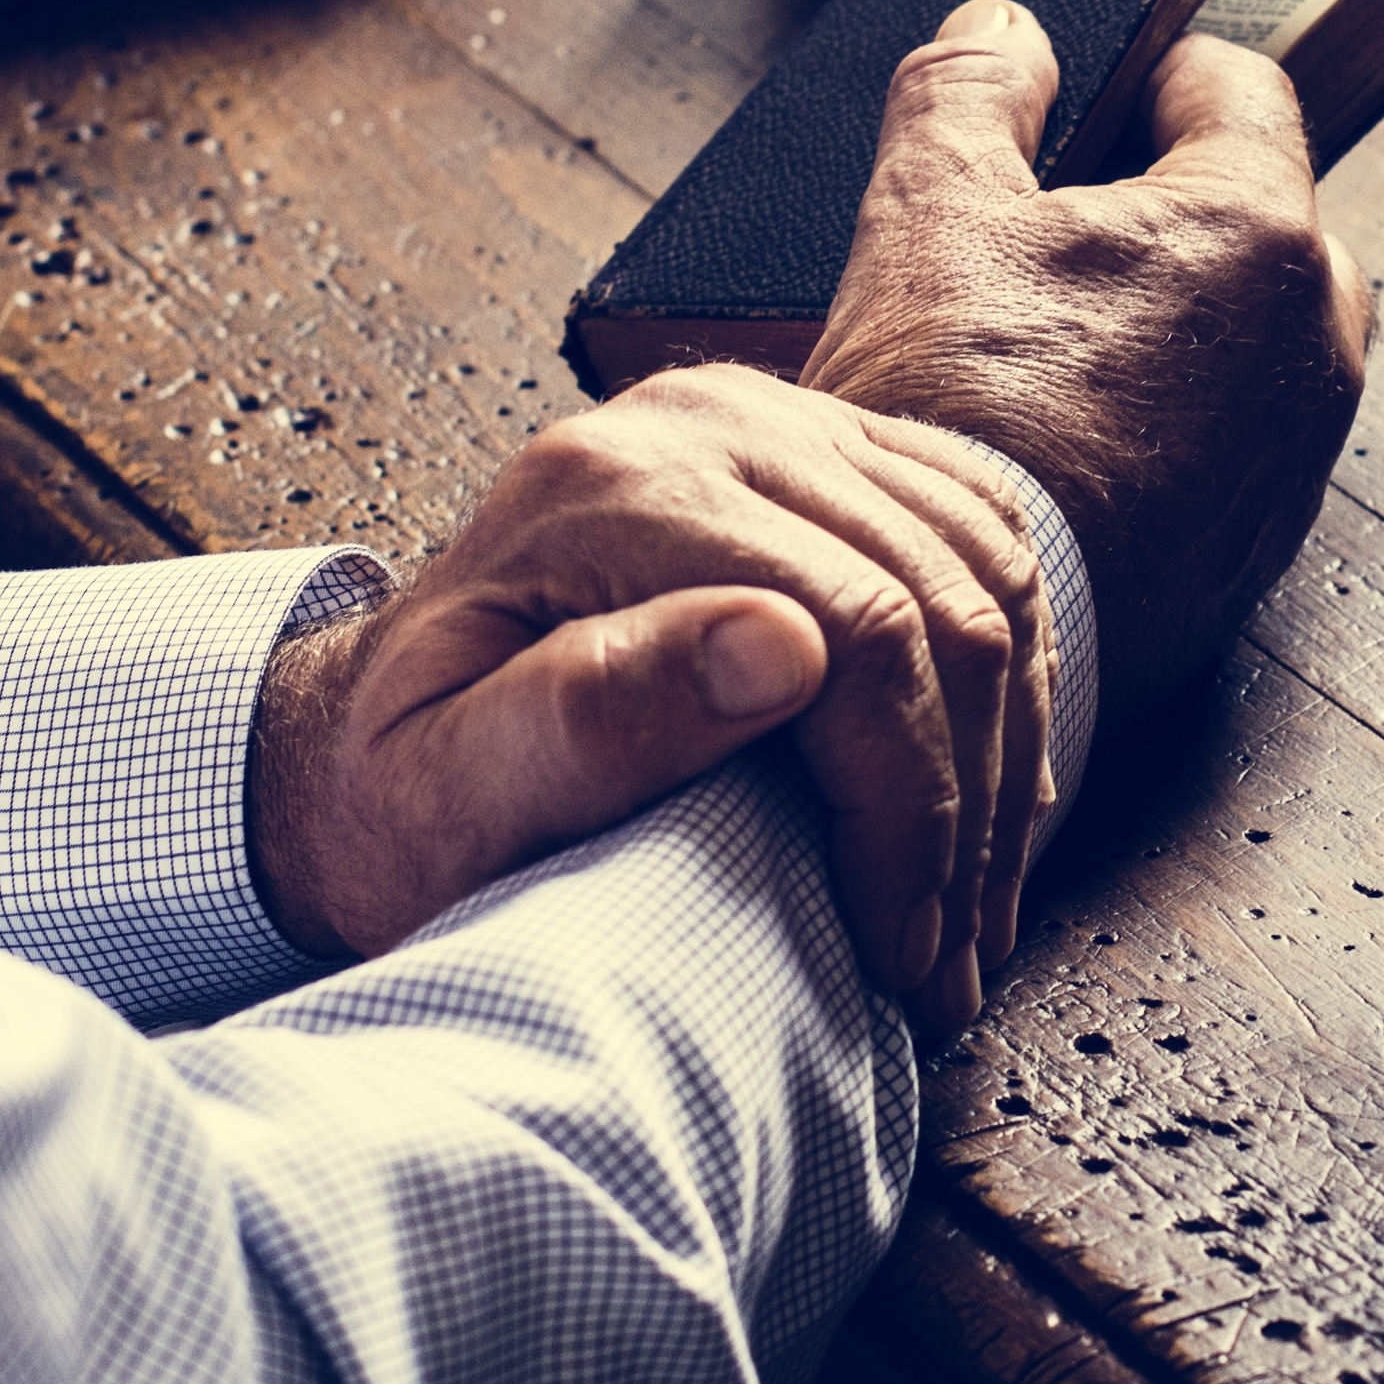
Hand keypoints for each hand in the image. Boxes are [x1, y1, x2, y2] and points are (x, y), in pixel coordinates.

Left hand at [248, 365, 1049, 1040]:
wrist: (370, 735)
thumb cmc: (401, 788)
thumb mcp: (443, 792)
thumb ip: (586, 721)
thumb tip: (777, 650)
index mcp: (609, 487)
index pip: (854, 631)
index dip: (906, 811)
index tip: (899, 951)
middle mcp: (704, 420)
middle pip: (939, 602)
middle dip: (966, 810)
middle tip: (945, 965)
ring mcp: (775, 418)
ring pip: (987, 571)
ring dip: (1004, 756)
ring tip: (969, 911)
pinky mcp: (827, 446)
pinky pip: (984, 538)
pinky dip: (1012, 676)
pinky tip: (985, 789)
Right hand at [809, 0, 1372, 712]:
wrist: (955, 634)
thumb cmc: (952, 418)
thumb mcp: (928, 211)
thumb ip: (970, 90)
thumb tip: (1003, 28)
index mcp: (1253, 228)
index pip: (1242, 90)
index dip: (1161, 74)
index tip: (1110, 89)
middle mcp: (1311, 339)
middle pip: (1266, 216)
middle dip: (1178, 205)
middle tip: (1067, 229)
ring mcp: (1297, 453)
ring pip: (1257, 339)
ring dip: (1182, 320)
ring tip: (1060, 342)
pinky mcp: (1261, 546)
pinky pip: (1239, 443)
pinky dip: (1178, 423)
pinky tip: (1078, 440)